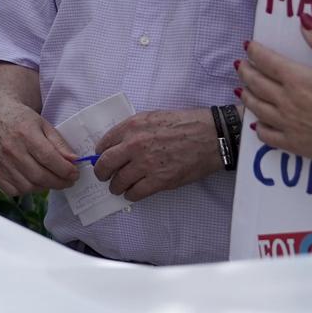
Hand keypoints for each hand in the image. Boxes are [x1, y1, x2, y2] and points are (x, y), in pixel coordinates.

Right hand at [0, 92, 78, 194]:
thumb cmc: (23, 120)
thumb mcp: (45, 125)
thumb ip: (60, 144)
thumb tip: (74, 161)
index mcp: (25, 133)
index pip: (49, 159)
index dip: (66, 170)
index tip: (75, 173)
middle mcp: (10, 149)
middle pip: (40, 176)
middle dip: (59, 182)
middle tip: (68, 181)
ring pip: (28, 186)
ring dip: (45, 187)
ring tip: (51, 179)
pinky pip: (13, 190)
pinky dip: (27, 190)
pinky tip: (33, 181)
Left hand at [93, 107, 221, 200]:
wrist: (211, 136)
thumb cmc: (185, 124)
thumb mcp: (153, 117)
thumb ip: (134, 129)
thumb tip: (120, 143)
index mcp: (131, 127)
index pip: (104, 143)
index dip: (100, 154)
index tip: (101, 158)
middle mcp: (134, 145)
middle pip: (105, 164)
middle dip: (101, 173)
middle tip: (103, 176)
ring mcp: (145, 164)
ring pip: (118, 181)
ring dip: (116, 187)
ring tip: (118, 188)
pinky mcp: (159, 181)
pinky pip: (136, 193)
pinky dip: (131, 195)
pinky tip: (132, 193)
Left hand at [240, 21, 311, 175]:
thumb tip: (304, 20)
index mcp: (296, 79)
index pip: (266, 61)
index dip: (254, 51)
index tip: (248, 45)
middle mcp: (285, 101)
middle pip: (256, 83)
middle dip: (245, 71)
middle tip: (240, 65)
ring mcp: (286, 124)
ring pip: (257, 107)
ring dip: (246, 96)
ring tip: (241, 89)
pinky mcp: (293, 144)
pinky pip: (267, 135)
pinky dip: (258, 127)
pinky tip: (257, 123)